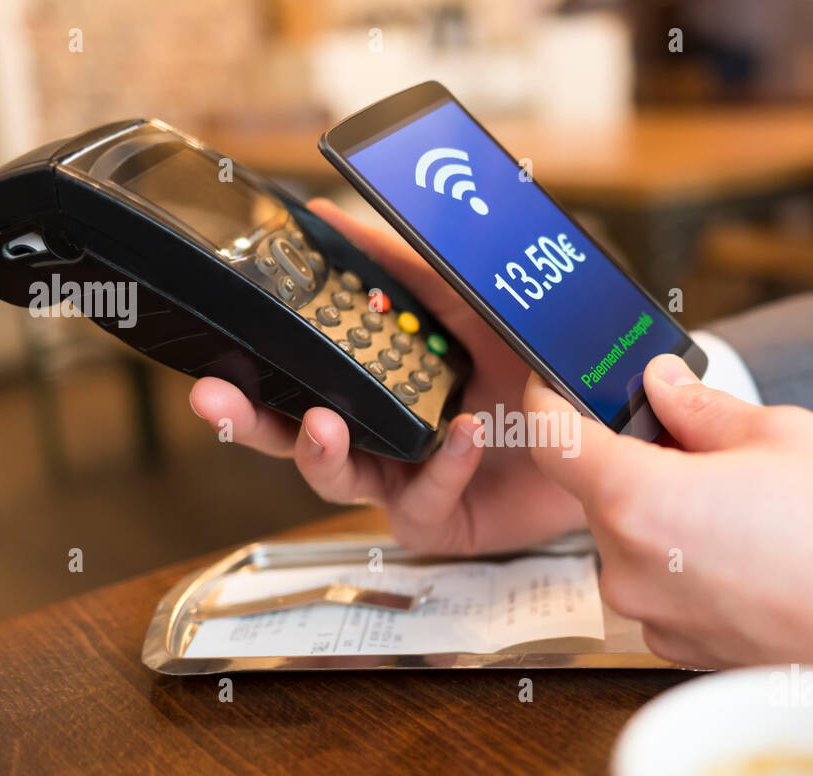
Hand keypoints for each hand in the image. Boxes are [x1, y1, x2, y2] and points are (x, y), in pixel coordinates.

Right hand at [189, 198, 583, 553]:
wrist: (599, 419)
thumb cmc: (529, 363)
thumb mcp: (464, 300)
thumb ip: (399, 264)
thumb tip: (328, 216)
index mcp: (373, 382)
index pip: (298, 378)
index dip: (253, 369)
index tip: (217, 345)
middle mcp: (379, 434)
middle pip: (294, 434)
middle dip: (248, 421)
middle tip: (213, 399)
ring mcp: (405, 481)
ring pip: (340, 480)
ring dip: (321, 452)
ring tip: (321, 423)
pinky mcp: (443, 521)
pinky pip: (423, 502)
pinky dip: (440, 467)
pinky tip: (461, 433)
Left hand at [524, 354, 812, 775]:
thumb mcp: (788, 436)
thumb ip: (703, 412)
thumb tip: (663, 389)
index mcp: (642, 504)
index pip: (554, 442)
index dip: (549, 402)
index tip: (555, 384)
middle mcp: (636, 574)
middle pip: (602, 498)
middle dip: (640, 462)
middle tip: (707, 441)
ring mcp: (664, 625)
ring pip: (640, 548)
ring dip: (673, 518)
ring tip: (757, 506)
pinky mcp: (696, 658)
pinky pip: (671, 594)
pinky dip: (698, 567)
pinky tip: (766, 557)